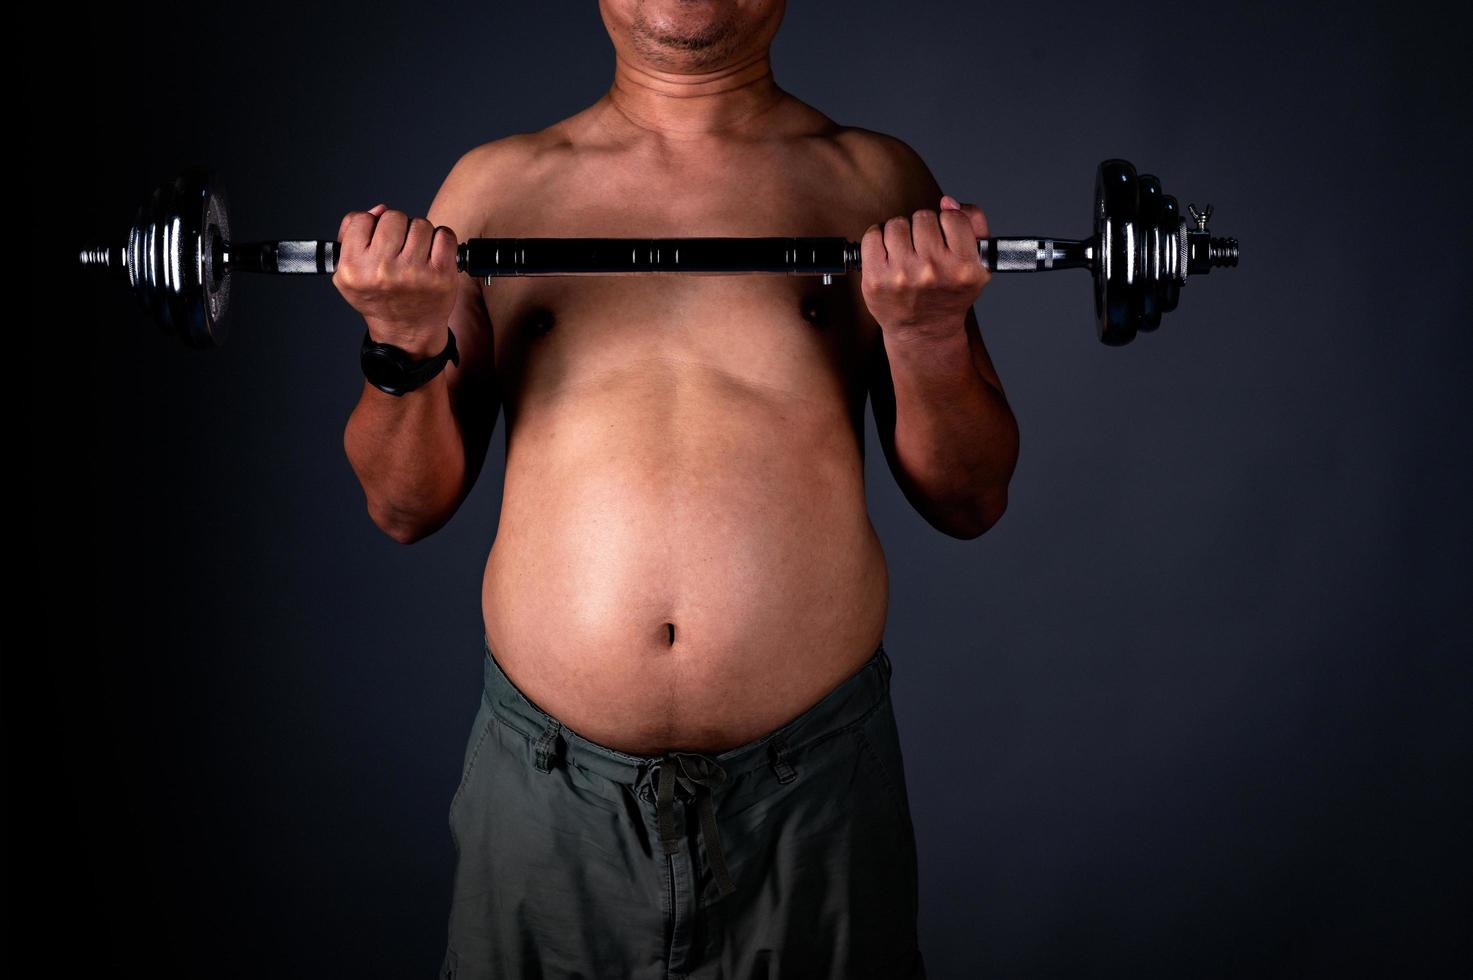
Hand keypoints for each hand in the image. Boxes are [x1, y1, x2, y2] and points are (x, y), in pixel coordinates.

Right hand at [332, 204, 459, 354]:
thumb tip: (379, 209)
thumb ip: (352, 234)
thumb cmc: (379, 298)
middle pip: (393, 217)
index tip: (377, 240)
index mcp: (354, 269)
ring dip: (420, 234)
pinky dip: (442, 240)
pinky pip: (445, 235)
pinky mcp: (441, 275)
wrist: (407, 332)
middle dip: (397, 228)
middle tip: (399, 248)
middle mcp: (382, 271)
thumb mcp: (348, 272)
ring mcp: (414, 273)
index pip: (361, 219)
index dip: (371, 225)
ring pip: (420, 224)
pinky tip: (434, 255)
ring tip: (416, 254)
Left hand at [859, 195, 990, 342]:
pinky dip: (878, 239)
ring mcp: (902, 276)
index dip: (948, 222)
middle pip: (923, 217)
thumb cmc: (950, 294)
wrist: (924, 331)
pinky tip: (888, 254)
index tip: (945, 235)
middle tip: (924, 248)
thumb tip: (948, 201)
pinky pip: (872, 236)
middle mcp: (933, 271)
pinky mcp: (876, 279)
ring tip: (906, 251)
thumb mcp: (979, 264)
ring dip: (900, 233)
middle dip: (923, 228)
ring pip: (897, 224)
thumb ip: (974, 224)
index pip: (953, 216)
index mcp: (963, 267)